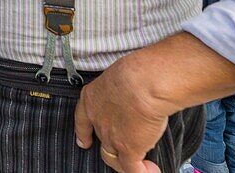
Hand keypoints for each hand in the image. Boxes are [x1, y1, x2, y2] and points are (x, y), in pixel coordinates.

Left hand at [74, 55, 169, 172]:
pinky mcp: (128, 148)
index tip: (83, 141)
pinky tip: (152, 170)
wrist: (142, 83)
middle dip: (110, 148)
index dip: (83, 133)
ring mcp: (111, 136)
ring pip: (112, 158)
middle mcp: (97, 119)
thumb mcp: (120, 76)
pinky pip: (132, 169)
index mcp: (92, 98)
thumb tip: (136, 94)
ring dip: (126, 164)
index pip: (82, 120)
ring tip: (143, 164)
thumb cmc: (137, 71)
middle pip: (101, 140)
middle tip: (121, 152)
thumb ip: (123, 90)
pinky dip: (143, 172)